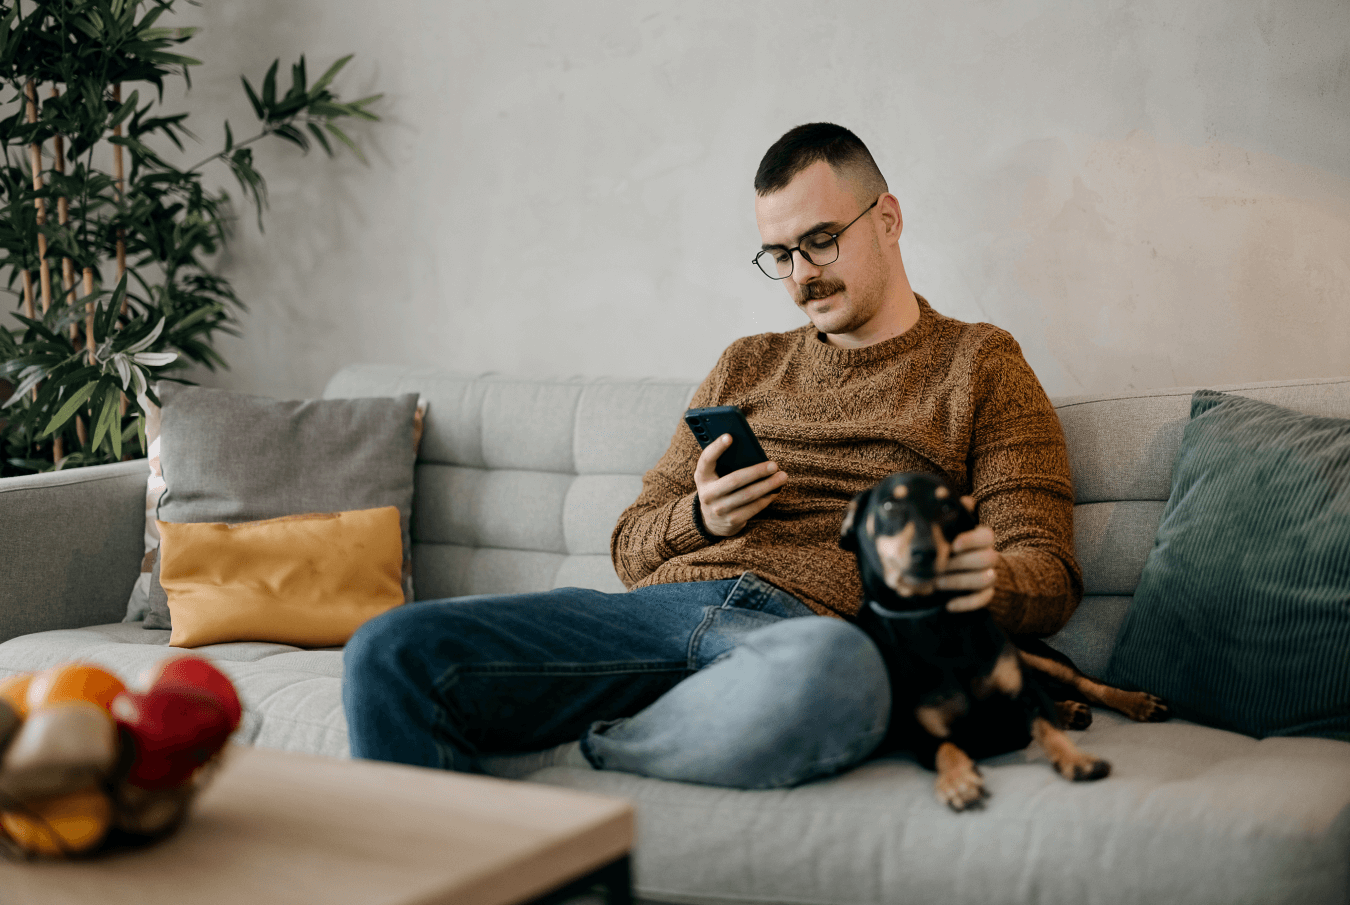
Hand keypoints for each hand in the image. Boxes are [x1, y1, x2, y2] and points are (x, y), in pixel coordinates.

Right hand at [694, 433, 787, 536]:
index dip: (716, 448)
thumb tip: (753, 455)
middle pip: (735, 480)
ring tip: (782, 477)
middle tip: (774, 465)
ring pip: (747, 495)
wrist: (711, 521)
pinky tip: (775, 491)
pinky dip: (766, 498)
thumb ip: (725, 464)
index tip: (729, 436)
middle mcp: (707, 494)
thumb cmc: (718, 488)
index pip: (707, 459)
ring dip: (768, 485)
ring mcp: (719, 509)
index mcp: (702, 477)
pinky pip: (753, 508)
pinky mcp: (731, 521)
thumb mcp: (714, 476)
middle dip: (757, 472)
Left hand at [938, 496, 1000, 612]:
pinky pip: (984, 600)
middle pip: (988, 558)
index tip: (953, 545)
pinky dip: (966, 603)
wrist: (954, 569)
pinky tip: (948, 605)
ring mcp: (990, 575)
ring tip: (937, 583)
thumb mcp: (946, 528)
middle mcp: (990, 555)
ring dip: (960, 582)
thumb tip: (951, 496)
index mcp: (981, 537)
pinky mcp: (986, 594)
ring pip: (986, 579)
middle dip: (961, 563)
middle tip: (938, 566)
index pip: (987, 535)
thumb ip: (951, 513)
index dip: (972, 540)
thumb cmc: (947, 544)